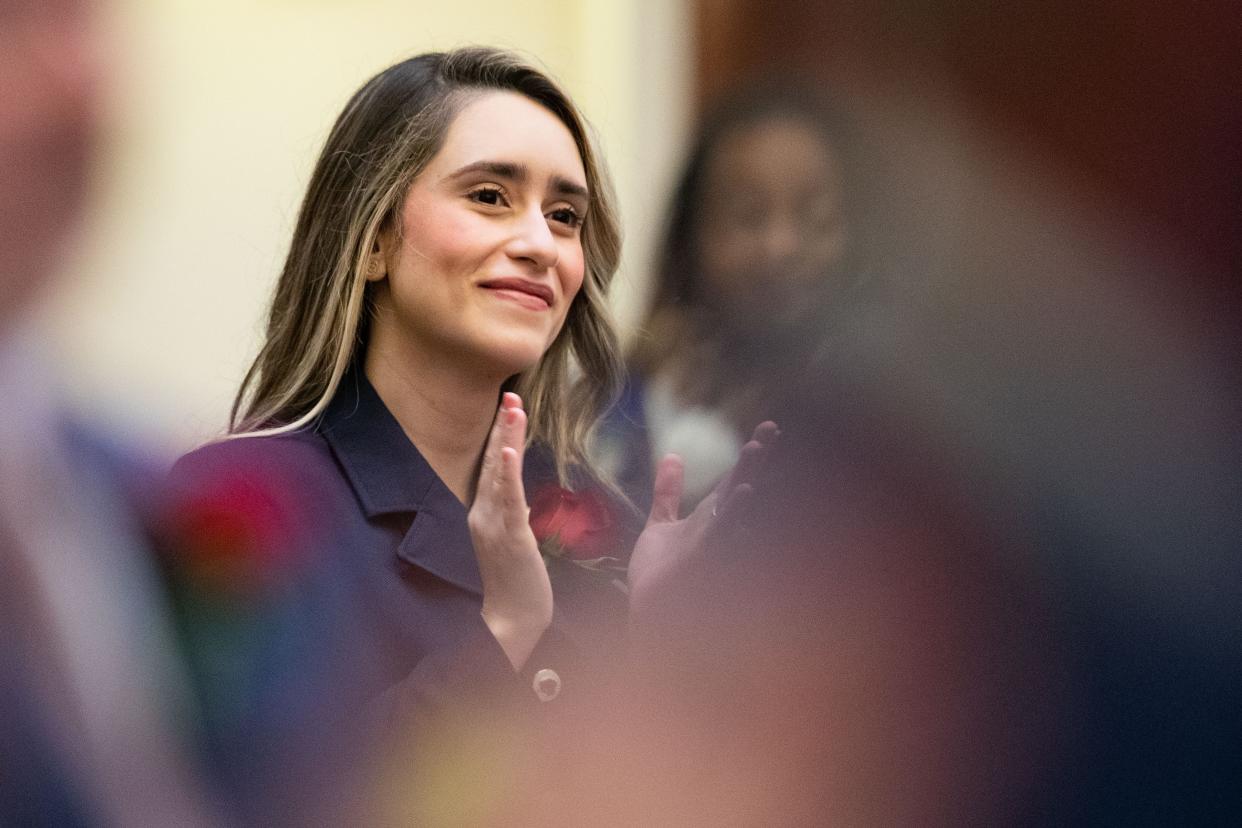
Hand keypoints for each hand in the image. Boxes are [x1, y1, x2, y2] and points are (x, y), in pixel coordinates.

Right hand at [467, 393, 552, 670]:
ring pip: (500, 473)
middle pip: (493, 461)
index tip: (509, 406)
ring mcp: (493, 524)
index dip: (501, 435)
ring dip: (506, 438)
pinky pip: (508, 500)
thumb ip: (511, 516)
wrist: (511, 621)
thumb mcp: (514, 541)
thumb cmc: (515, 583)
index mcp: (484, 513)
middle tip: (510, 393)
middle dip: (503, 426)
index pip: (493, 466)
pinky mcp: (509, 537)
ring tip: (512, 408)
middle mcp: (483, 513)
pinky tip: (510, 450)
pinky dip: (508, 473)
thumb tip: (517, 497)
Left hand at [627, 421, 779, 615]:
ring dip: (745, 478)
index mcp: (709, 518)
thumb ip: (668, 492)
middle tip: (771, 428)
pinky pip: (719, 535)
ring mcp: (711, 545)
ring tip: (756, 449)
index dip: (750, 454)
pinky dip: (732, 514)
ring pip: (733, 508)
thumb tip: (672, 455)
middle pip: (739, 486)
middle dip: (754, 459)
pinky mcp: (699, 561)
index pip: (733, 479)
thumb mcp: (660, 525)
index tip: (768, 427)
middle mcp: (716, 529)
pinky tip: (742, 492)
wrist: (646, 618)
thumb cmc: (657, 578)